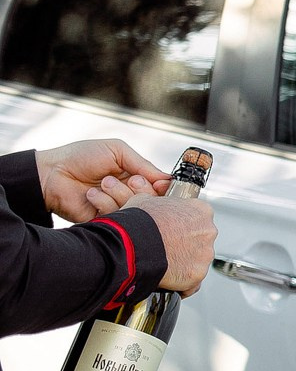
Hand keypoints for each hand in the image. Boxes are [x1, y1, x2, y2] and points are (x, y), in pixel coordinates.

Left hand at [35, 140, 169, 222]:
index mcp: (134, 176)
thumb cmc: (81, 157)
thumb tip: (168, 178)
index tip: (160, 184)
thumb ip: (143, 164)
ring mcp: (117, 207)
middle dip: (142, 189)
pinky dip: (104, 202)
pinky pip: (116, 216)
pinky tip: (91, 194)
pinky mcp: (104, 219)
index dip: (163, 187)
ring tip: (103, 183)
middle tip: (129, 180)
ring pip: (135, 209)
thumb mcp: (117, 150)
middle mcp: (129, 193)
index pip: (160, 187)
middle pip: (152, 200)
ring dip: (120, 193)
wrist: (52, 173)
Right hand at [123, 194, 217, 294]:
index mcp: (201, 210)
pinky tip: (169, 279)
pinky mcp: (197, 273)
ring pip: (198, 260)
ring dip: (185, 262)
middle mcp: (208, 231)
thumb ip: (160, 203)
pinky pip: (192, 281)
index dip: (183, 224)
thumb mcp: (146, 201)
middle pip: (200, 239)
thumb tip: (154, 205)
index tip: (174, 230)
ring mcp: (205, 254)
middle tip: (168, 248)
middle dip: (186, 244)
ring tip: (165, 263)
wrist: (131, 245)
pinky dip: (182, 281)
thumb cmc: (138, 222)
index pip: (198, 218)